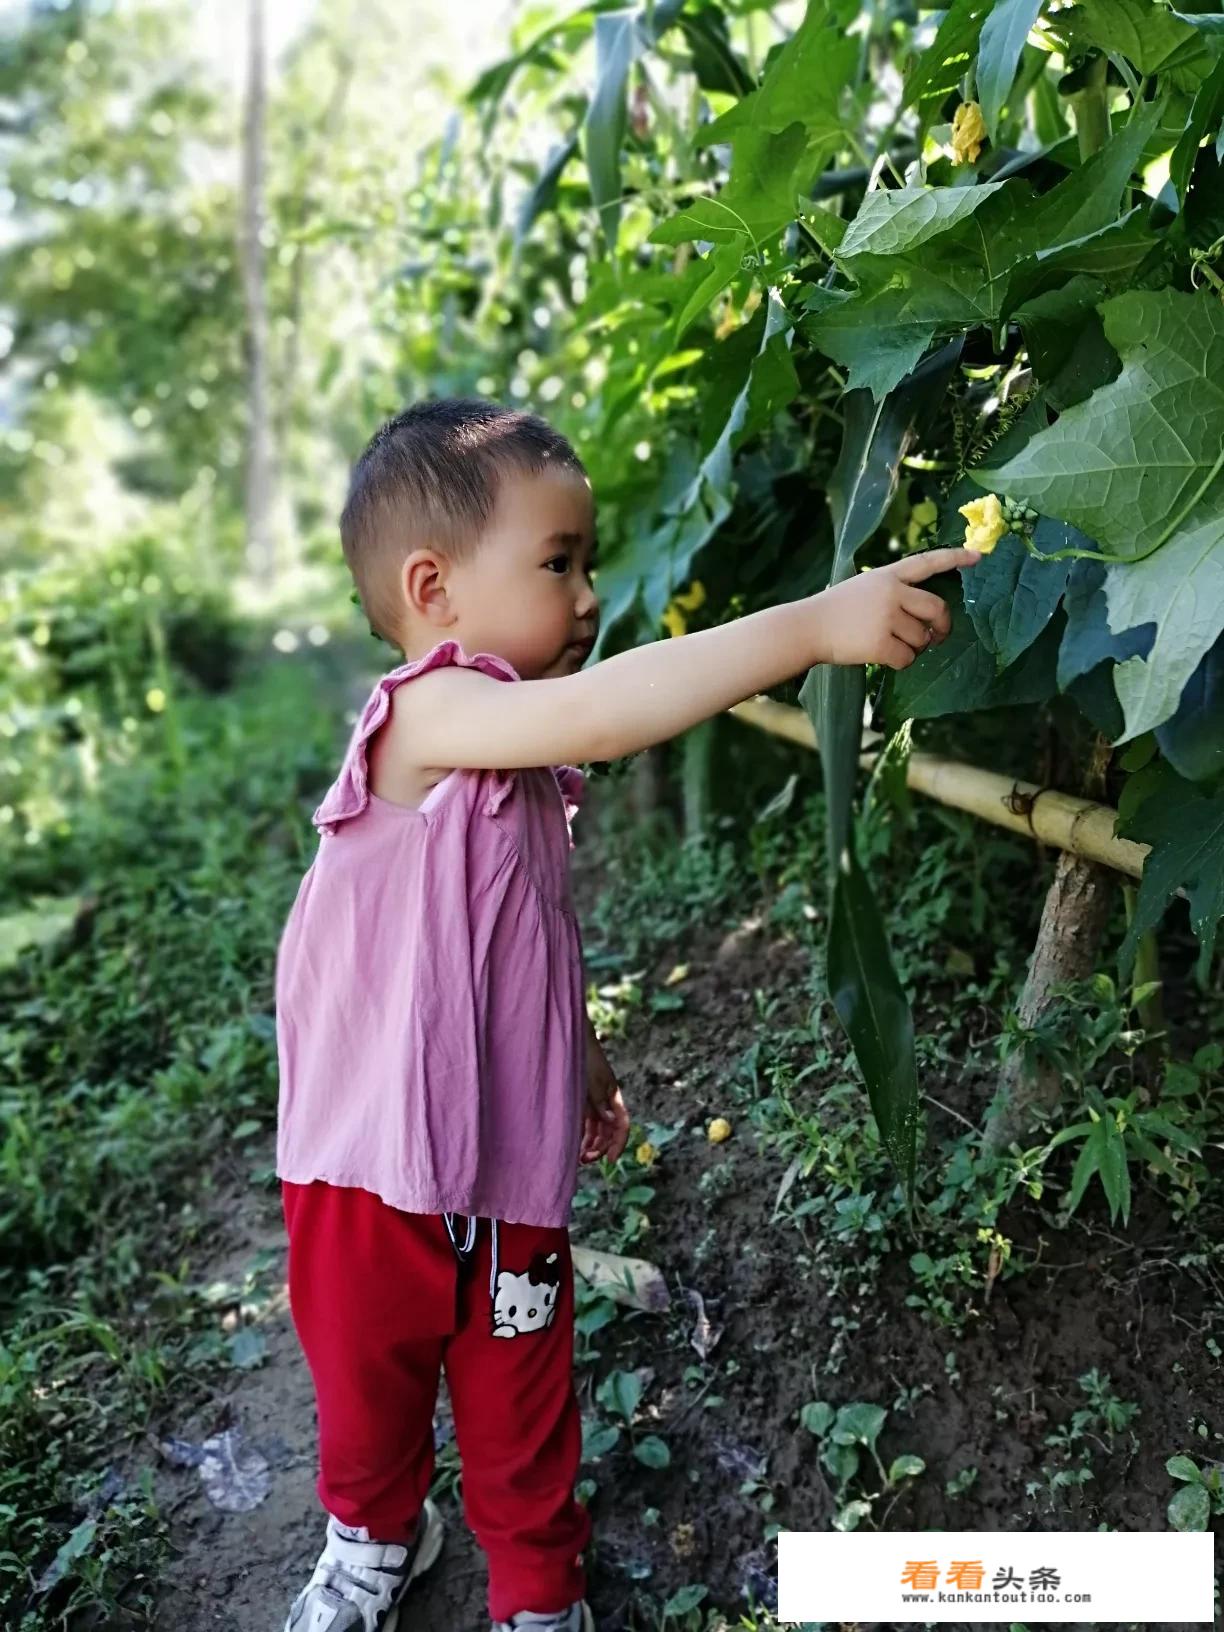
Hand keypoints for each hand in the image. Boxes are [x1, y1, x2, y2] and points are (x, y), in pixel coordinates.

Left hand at [579, 1023, 629, 1165]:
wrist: (570, 1039)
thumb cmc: (584, 1057)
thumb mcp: (593, 1080)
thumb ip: (600, 1102)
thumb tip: (611, 1121)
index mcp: (614, 1096)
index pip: (622, 1124)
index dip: (618, 1143)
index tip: (610, 1160)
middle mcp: (605, 1101)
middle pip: (608, 1131)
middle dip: (600, 1147)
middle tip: (585, 1160)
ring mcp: (592, 1101)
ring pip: (595, 1129)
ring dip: (590, 1144)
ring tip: (578, 1156)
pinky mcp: (579, 1100)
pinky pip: (583, 1122)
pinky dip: (580, 1134)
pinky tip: (572, 1143)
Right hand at [816, 547, 980, 668]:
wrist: (807, 627)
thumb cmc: (834, 611)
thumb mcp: (863, 588)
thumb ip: (892, 593)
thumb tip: (926, 621)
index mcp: (887, 575)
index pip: (927, 562)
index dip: (954, 558)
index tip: (978, 556)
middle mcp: (891, 592)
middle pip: (936, 608)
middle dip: (942, 626)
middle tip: (937, 637)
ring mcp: (886, 617)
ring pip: (921, 638)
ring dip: (915, 648)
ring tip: (893, 646)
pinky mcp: (880, 642)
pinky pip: (907, 658)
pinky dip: (900, 662)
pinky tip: (884, 658)